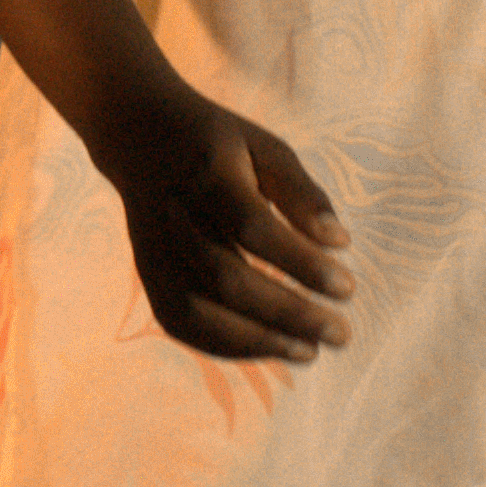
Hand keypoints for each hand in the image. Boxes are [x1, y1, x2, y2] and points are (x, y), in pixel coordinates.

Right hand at [89, 88, 351, 360]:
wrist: (138, 135)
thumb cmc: (218, 145)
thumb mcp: (265, 148)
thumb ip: (301, 193)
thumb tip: (340, 243)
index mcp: (208, 175)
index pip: (253, 228)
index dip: (301, 263)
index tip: (347, 288)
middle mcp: (174, 217)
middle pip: (226, 279)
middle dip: (288, 314)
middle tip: (340, 334)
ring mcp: (152, 249)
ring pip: (196, 311)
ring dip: (255, 340)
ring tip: (309, 351)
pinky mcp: (147, 273)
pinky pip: (179, 322)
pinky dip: (224, 345)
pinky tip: (268, 347)